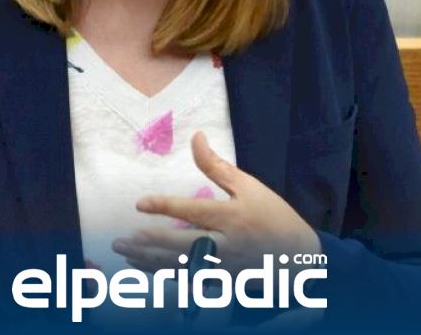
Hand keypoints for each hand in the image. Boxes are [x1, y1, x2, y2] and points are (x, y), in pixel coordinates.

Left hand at [114, 132, 321, 273]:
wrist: (299, 258)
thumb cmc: (274, 217)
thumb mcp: (249, 187)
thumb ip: (217, 166)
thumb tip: (196, 137)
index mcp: (232, 217)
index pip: (193, 211)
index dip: (165, 207)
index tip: (140, 204)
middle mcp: (226, 245)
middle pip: (180, 246)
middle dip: (148, 243)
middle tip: (121, 240)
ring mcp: (224, 268)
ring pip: (180, 267)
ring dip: (149, 262)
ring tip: (126, 253)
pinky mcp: (223, 283)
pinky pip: (189, 282)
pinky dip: (165, 276)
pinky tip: (146, 269)